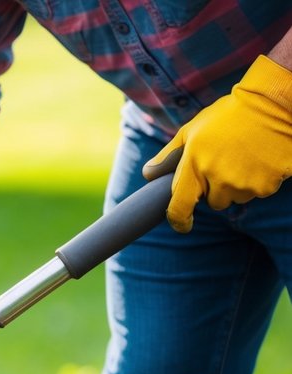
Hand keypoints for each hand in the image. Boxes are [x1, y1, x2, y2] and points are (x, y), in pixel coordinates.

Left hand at [143, 55, 291, 232]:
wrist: (272, 102)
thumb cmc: (228, 115)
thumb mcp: (191, 130)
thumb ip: (169, 156)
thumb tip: (148, 173)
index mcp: (195, 166)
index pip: (180, 207)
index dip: (179, 220)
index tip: (183, 224)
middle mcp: (218, 179)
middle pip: (214, 202)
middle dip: (217, 188)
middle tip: (226, 162)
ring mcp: (244, 183)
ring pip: (237, 197)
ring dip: (239, 185)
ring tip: (245, 157)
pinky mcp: (268, 184)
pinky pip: (259, 192)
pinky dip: (260, 180)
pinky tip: (261, 158)